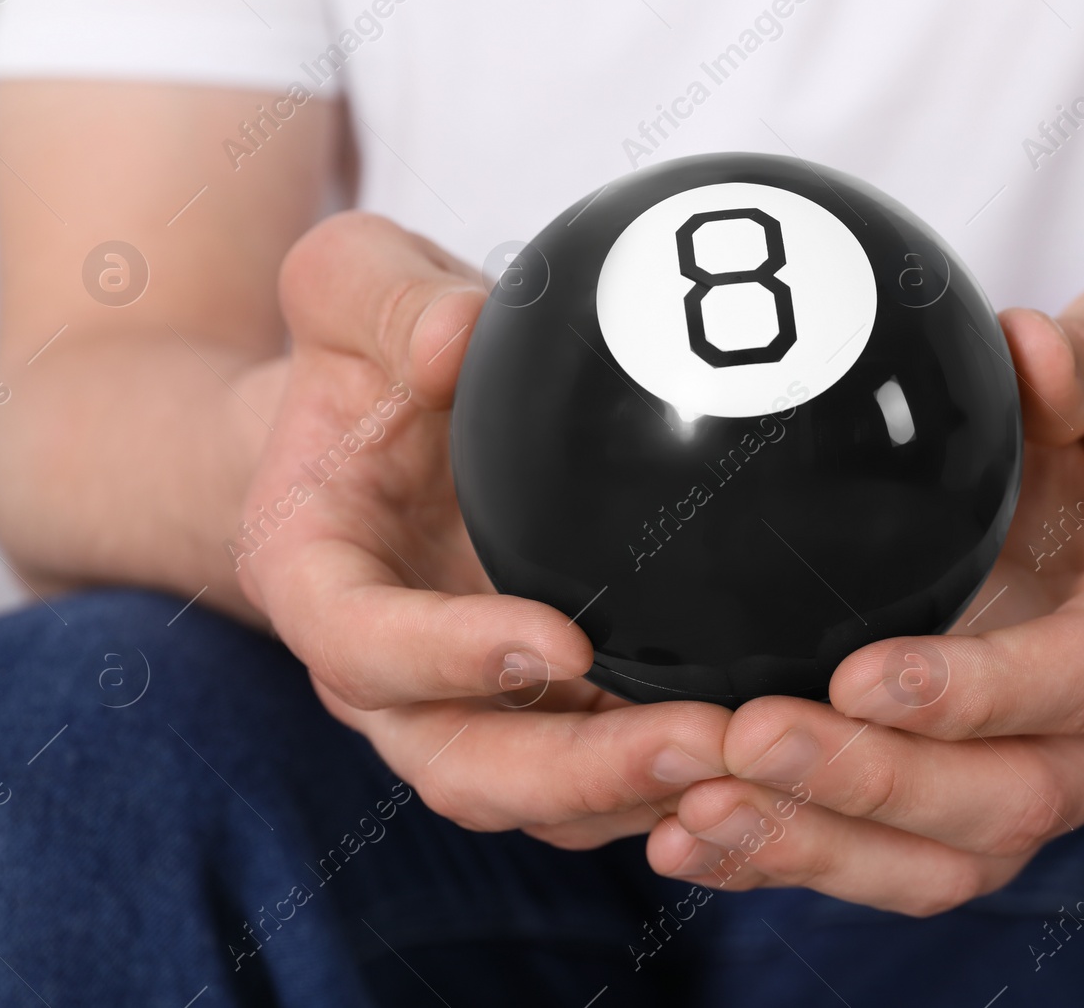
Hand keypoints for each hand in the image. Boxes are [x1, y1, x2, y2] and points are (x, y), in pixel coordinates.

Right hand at [236, 212, 729, 848]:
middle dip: (580, 772)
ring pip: (543, 799)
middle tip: (703, 739)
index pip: (363, 647)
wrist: (373, 429)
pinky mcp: (540, 714)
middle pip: (463, 766)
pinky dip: (675, 779)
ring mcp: (464, 705)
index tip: (563, 643)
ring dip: (646, 794)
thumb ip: (384, 297)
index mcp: (315, 580)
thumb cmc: (360, 359)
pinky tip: (769, 748)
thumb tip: (460, 337)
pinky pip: (602, 777)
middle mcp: (382, 675)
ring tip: (762, 758)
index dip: (449, 661)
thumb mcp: (348, 285)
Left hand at [646, 280, 1083, 914]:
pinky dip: (788, 865)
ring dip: (813, 846)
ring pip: (944, 864)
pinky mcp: (973, 821)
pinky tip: (683, 838)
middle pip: (1010, 799)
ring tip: (690, 808)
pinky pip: (888, 872)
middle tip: (744, 739)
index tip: (858, 675)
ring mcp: (1049, 789)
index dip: (980, 691)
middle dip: (870, 781)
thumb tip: (1029, 351)